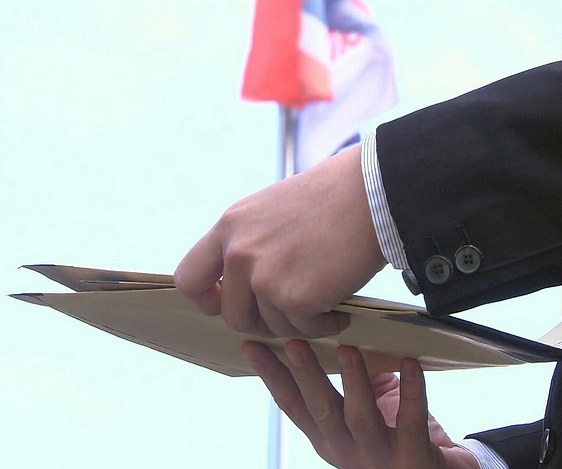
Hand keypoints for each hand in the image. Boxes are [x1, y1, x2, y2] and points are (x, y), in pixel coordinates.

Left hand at [174, 145, 386, 337]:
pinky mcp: (295, 298)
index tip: (227, 302)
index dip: (207, 299)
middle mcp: (239, 253)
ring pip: (271, 325)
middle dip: (262, 320)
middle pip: (233, 314)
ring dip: (298, 321)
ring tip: (325, 303)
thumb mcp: (271, 209)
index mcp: (230, 226)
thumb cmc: (332, 198)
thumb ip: (249, 241)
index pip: (189, 277)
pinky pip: (303, 329)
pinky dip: (324, 325)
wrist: (372, 193)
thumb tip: (240, 282)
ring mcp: (264, 277)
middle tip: (292, 310)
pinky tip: (339, 310)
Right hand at [242, 340, 479, 468]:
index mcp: (329, 437)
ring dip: (353, 381)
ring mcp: (379, 457)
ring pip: (360, 417)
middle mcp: (347, 450)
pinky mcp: (414, 457)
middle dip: (305, 375)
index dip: (271, 376)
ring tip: (348, 350)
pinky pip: (411, 420)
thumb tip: (339, 335)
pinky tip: (411, 364)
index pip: (293, 405)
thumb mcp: (367, 410)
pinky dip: (412, 390)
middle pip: (320, 409)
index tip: (252, 347)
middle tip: (293, 342)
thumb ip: (354, 380)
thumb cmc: (401, 441)